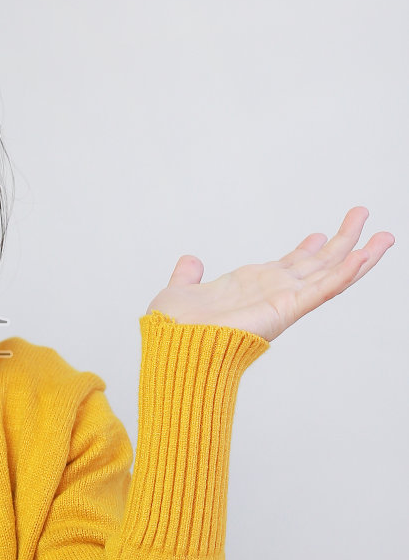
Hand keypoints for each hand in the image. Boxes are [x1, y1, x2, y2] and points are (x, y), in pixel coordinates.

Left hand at [146, 207, 394, 343]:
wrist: (174, 344)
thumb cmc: (174, 328)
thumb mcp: (180, 290)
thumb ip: (187, 276)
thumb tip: (190, 262)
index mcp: (253, 286)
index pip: (288, 265)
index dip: (306, 249)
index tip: (319, 233)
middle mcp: (274, 292)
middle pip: (318, 263)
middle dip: (342, 240)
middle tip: (362, 215)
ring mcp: (284, 300)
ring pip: (331, 273)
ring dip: (359, 254)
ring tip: (385, 236)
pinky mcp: (287, 309)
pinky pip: (323, 289)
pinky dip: (345, 273)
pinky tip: (364, 256)